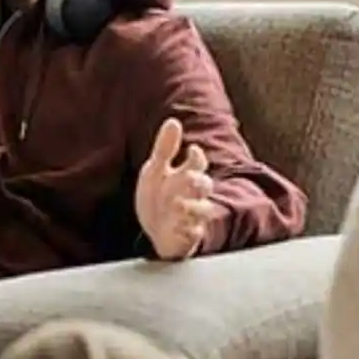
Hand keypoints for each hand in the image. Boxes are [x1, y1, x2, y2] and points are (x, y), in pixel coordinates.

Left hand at [135, 118, 218, 260]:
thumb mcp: (155, 170)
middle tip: (189, 178)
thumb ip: (165, 148)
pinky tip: (177, 227)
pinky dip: (188, 231)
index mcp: (186, 174)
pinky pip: (194, 234)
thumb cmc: (158, 194)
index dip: (196, 156)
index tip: (192, 150)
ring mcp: (192, 215)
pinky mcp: (189, 237)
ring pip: (203, 209)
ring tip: (177, 205)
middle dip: (198, 181)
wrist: (154, 227)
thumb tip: (173, 121)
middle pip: (205, 185)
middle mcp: (193, 194)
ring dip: (192, 207)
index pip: (197, 162)